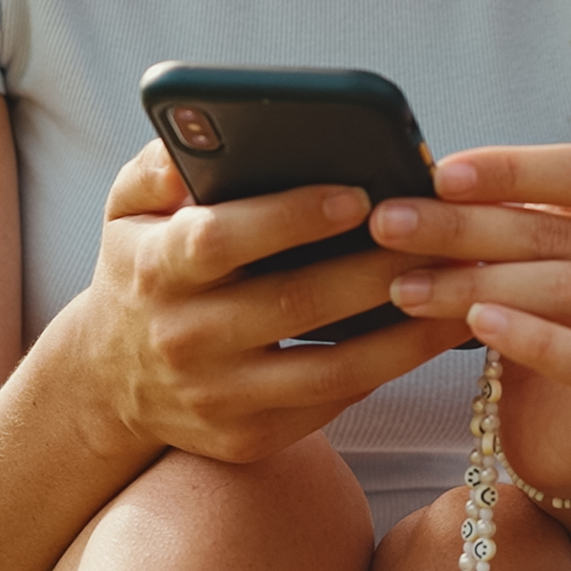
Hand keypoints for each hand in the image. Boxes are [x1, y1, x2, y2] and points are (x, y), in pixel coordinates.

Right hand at [73, 145, 462, 463]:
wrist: (108, 381)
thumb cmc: (141, 269)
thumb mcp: (128, 210)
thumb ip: (160, 165)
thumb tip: (207, 131)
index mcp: (158, 269)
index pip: (223, 239)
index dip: (291, 217)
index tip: (360, 193)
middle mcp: (184, 338)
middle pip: (293, 305)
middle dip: (375, 270)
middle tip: (443, 236)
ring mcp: (217, 398)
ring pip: (328, 369)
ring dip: (404, 332)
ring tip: (462, 289)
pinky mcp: (248, 438)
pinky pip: (331, 405)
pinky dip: (387, 370)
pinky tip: (434, 334)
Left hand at [371, 67, 570, 498]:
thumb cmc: (557, 313)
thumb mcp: (564, 232)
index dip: (514, 167)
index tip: (436, 172)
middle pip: (566, 232)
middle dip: (467, 228)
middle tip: (389, 225)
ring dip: (479, 284)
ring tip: (405, 286)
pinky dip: (529, 338)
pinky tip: (475, 328)